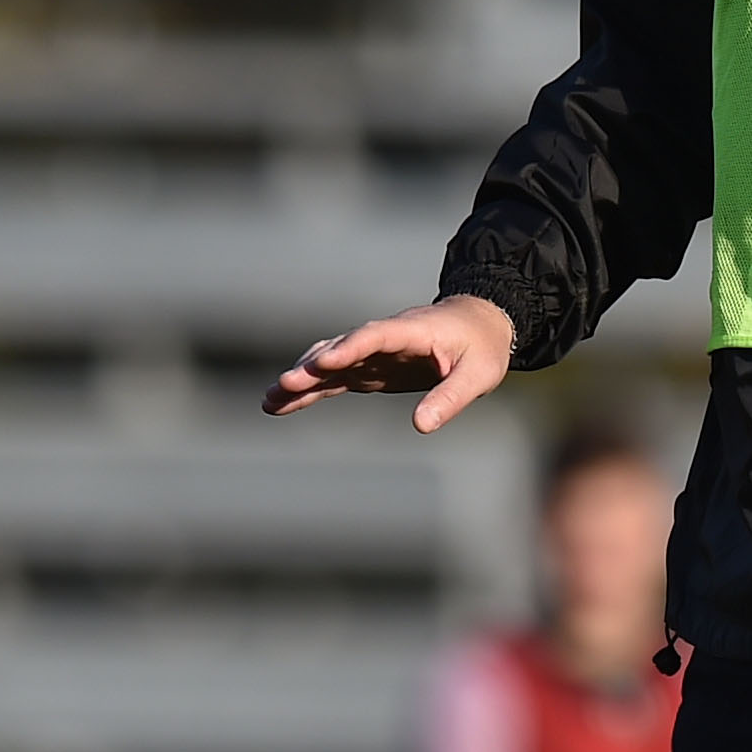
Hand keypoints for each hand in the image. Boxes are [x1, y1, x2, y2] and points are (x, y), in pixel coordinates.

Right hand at [260, 292, 518, 428]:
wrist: (478, 325)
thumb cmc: (482, 347)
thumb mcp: (478, 375)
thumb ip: (452, 397)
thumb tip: (422, 426)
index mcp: (412, 330)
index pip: (376, 336)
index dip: (350, 348)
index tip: (325, 362)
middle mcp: (383, 338)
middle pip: (341, 349)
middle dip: (313, 366)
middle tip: (285, 384)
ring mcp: (372, 353)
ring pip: (329, 364)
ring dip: (300, 380)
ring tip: (269, 400)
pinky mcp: (368, 369)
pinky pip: (332, 379)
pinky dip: (308, 392)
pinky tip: (279, 406)